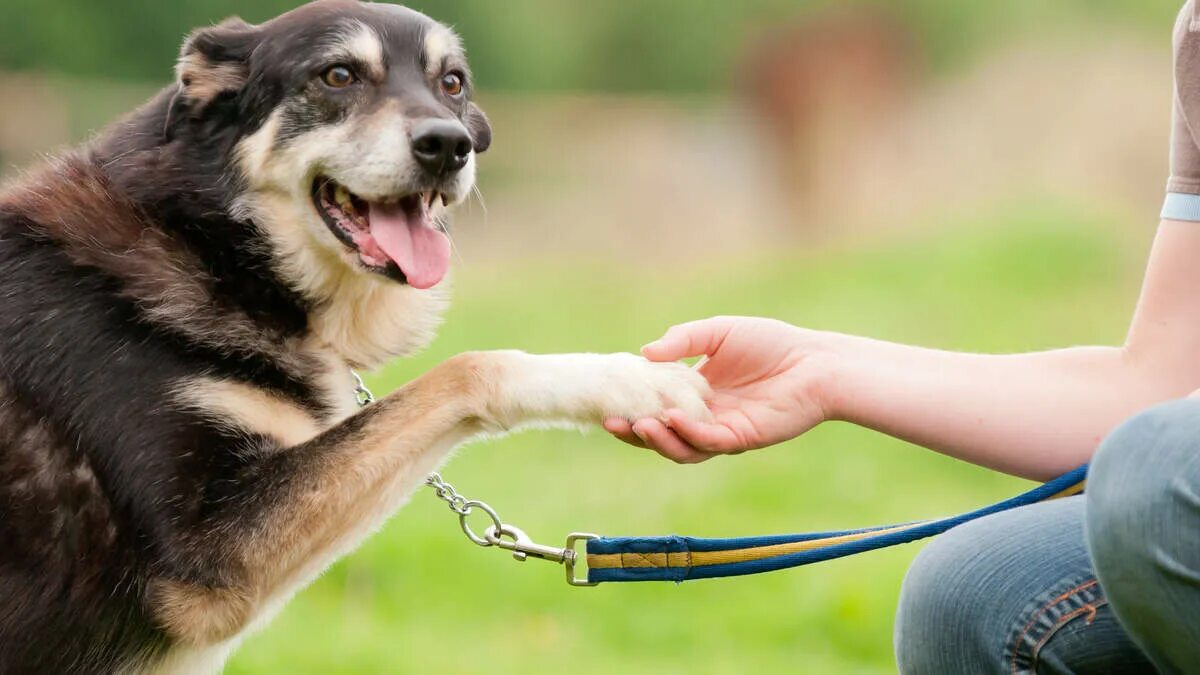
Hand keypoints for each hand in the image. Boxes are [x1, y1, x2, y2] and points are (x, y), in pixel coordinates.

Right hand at [604, 316, 834, 462]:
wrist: (815, 362)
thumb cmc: (771, 343)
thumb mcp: (718, 332)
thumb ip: (683, 340)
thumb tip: (644, 352)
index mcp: (694, 392)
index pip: (654, 405)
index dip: (631, 406)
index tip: (608, 400)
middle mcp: (704, 416)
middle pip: (661, 434)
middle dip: (634, 432)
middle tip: (612, 421)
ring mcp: (721, 431)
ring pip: (681, 448)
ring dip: (657, 439)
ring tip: (639, 424)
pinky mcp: (741, 439)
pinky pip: (708, 443)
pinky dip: (688, 434)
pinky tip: (673, 419)